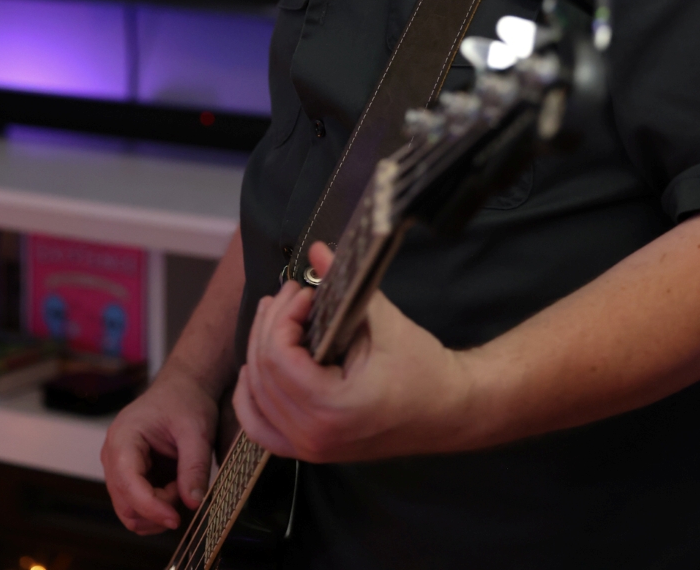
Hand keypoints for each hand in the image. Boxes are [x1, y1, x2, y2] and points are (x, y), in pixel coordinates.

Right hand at [101, 359, 218, 533]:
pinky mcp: (127, 476)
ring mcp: (117, 467)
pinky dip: (156, 507)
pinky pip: (136, 505)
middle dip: (157, 509)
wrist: (182, 387)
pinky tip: (174, 487)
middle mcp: (112, 455)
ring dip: (156, 510)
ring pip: (129, 510)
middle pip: (125, 504)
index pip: (128, 484)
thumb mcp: (198, 431)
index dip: (151, 508)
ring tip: (179, 485)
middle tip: (184, 491)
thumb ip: (195, 467)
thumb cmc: (186, 401)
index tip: (176, 519)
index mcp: (124, 438)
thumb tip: (194, 503)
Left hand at [232, 242, 466, 462]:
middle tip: (291, 294)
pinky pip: (260, 427)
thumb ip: (344, 285)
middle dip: (271, 324)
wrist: (449, 410)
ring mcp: (309, 449)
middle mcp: (314, 437)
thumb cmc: (423, 368)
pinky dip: (251, 396)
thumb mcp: (384, 321)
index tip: (307, 293)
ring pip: (255, 397)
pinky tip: (254, 368)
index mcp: (332, 409)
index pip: (278, 358)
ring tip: (276, 317)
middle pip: (262, 373)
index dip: (284, 316)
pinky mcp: (310, 449)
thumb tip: (316, 249)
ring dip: (258, 351)